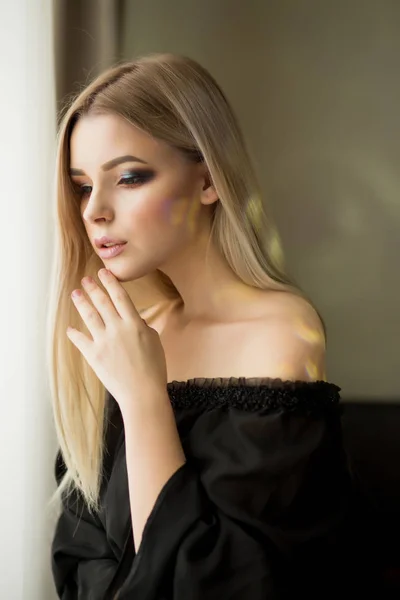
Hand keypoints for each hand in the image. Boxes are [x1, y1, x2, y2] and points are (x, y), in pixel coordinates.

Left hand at [67, 268, 167, 409]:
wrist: (142, 393)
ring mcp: (104, 342)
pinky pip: (80, 341)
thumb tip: (134, 319)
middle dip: (93, 288)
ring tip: (75, 293)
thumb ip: (143, 327)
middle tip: (85, 279)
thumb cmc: (154, 368)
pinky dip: (74, 334)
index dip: (110, 282)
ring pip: (89, 316)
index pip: (120, 296)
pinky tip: (69, 328)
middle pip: (102, 302)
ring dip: (81, 303)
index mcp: (134, 324)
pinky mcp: (94, 356)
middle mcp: (117, 329)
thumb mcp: (154, 341)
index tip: (103, 272)